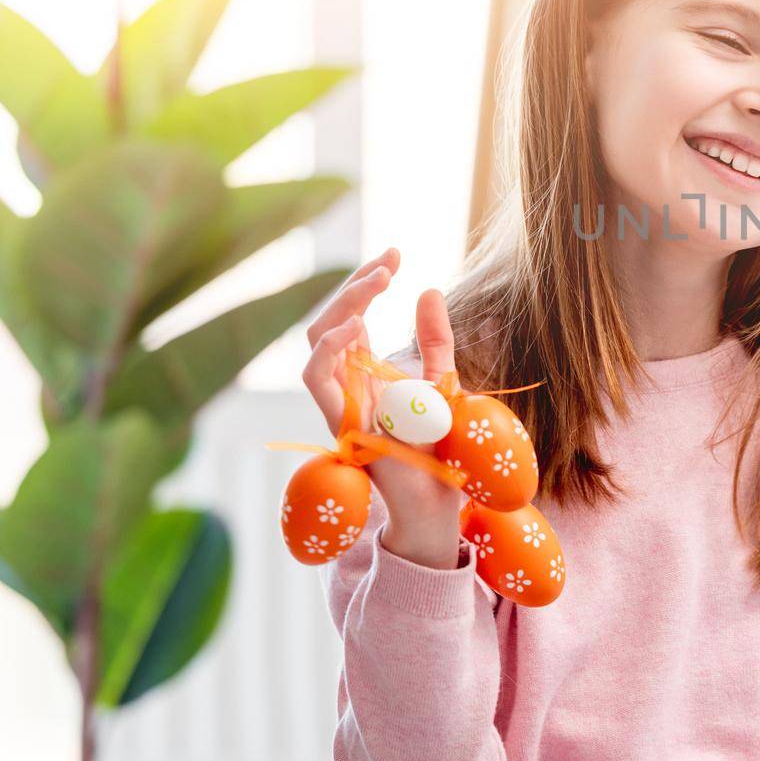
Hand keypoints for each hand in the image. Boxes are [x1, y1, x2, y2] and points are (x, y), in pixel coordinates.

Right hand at [301, 247, 463, 567]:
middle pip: (330, 321)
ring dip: (342, 305)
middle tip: (389, 261)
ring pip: (316, 342)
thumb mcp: (442, 384)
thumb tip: (429, 289)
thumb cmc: (436, 453)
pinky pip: (315, 380)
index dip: (366, 281)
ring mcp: (340, 403)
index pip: (352, 316)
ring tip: (377, 281)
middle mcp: (346, 385)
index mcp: (366, 373)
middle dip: (354, 284)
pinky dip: (327, 348)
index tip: (395, 253)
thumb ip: (435, 341)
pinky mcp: (341, 424)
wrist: (437, 507)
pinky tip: (354, 323)